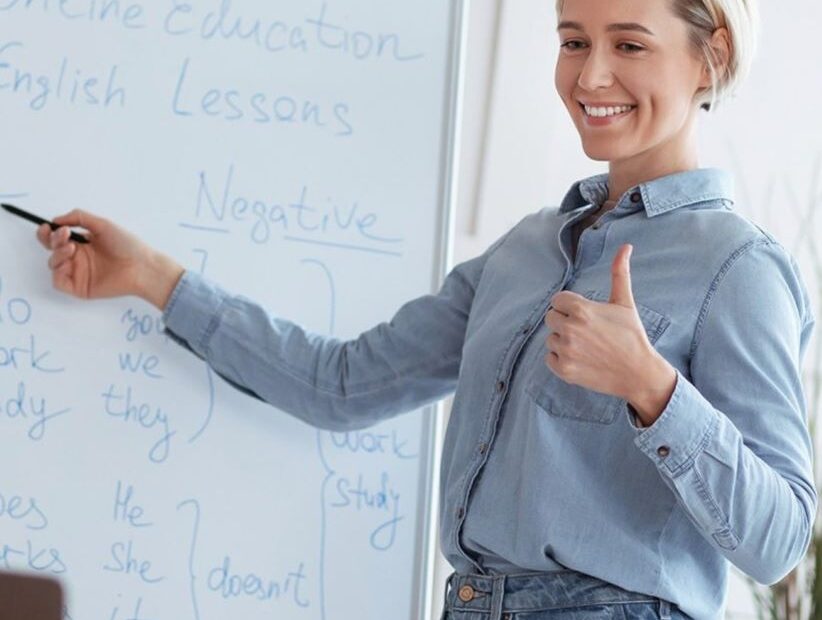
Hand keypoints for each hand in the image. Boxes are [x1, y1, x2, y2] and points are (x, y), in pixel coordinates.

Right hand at [37, 209, 183, 309]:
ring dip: (57, 253)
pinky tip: (68, 263)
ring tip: (72, 248)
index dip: (48, 232)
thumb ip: (79, 217)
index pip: (58, 237)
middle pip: (52, 249)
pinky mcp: (80, 287)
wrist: (141, 266)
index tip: (47, 227)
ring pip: (53, 264)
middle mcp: (79, 257)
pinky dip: (57, 272)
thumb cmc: (127, 245)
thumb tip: (56, 220)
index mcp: (84, 243)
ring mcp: (79, 273)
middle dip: (51, 240)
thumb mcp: (103, 224)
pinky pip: (58, 282)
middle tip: (64, 236)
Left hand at [543, 244, 655, 401]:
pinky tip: (581, 359)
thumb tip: (626, 246)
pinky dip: (561, 359)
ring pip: (551, 338)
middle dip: (564, 322)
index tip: (584, 315)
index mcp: (581, 309)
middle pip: (550, 318)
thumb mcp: (625, 302)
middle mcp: (570, 329)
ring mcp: (566, 350)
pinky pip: (550, 358)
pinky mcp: (564, 370)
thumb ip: (619, 273)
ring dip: (563, 341)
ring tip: (587, 346)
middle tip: (586, 331)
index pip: (557, 300)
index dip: (569, 306)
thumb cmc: (632, 335)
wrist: (639, 373)